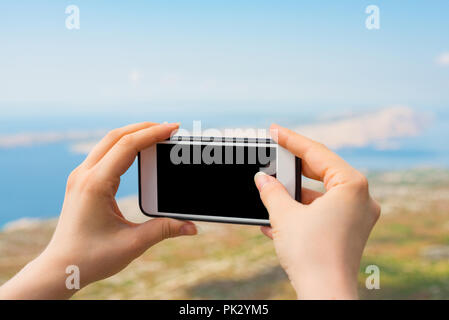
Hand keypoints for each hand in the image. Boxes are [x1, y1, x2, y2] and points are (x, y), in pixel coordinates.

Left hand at [0, 122, 196, 298]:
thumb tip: (191, 227)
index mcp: (95, 184)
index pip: (126, 146)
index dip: (152, 133)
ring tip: (157, 135)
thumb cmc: (91, 257)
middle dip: (144, 128)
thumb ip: (164, 230)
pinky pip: (104, 153)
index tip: (173, 128)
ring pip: (108, 142)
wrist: (60, 267)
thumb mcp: (132, 244)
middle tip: (169, 128)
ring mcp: (80, 177)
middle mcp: (84, 175)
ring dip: (133, 134)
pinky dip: (124, 146)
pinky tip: (138, 151)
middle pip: (116, 136)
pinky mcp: (82, 182)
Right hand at [254, 124, 379, 299]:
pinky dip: (302, 210)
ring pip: (321, 193)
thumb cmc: (311, 255)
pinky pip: (323, 211)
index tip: (274, 131)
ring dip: (294, 192)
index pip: (317, 153)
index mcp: (352, 186)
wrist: (324, 295)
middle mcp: (361, 199)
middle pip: (322, 171)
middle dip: (292, 167)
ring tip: (270, 188)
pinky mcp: (349, 232)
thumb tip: (262, 179)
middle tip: (273, 154)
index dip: (291, 140)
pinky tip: (277, 215)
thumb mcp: (284, 215)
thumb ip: (272, 191)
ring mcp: (357, 217)